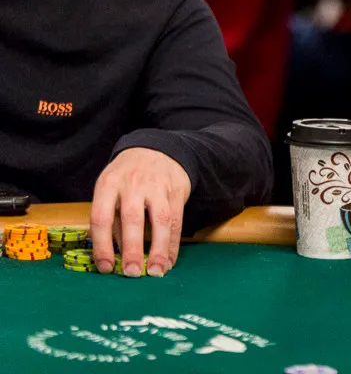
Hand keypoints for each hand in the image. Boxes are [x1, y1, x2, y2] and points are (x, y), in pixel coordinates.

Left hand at [90, 148, 191, 277]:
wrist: (157, 149)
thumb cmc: (127, 177)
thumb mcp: (111, 190)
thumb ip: (112, 220)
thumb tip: (115, 255)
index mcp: (108, 184)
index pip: (101, 218)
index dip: (102, 245)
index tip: (106, 268)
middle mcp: (133, 184)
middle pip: (132, 218)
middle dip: (132, 248)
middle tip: (131, 273)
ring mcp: (158, 186)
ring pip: (161, 220)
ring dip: (159, 248)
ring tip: (156, 271)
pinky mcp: (177, 190)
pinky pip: (177, 220)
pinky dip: (173, 243)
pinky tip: (169, 260)